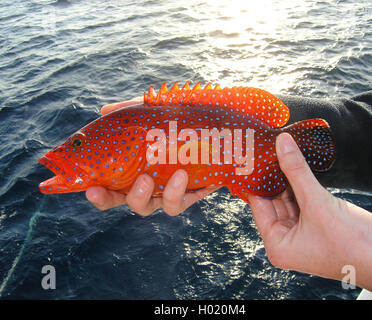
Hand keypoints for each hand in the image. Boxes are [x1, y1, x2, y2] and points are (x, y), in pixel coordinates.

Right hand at [86, 97, 218, 215]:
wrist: (216, 131)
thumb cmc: (178, 124)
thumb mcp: (152, 114)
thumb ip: (130, 112)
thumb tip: (104, 110)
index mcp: (132, 171)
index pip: (108, 188)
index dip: (97, 194)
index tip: (90, 188)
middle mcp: (147, 186)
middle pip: (121, 202)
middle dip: (109, 200)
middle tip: (104, 189)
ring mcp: (166, 193)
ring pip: (147, 207)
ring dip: (142, 196)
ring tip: (146, 178)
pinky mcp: (188, 196)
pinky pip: (177, 203)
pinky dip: (175, 191)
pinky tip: (180, 174)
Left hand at [249, 132, 371, 293]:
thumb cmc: (354, 246)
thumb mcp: (318, 203)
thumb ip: (297, 172)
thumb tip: (283, 145)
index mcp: (277, 245)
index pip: (258, 205)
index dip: (257, 180)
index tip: (254, 157)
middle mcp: (285, 241)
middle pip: (272, 201)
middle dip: (272, 177)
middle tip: (269, 150)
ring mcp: (301, 233)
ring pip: (288, 199)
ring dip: (287, 179)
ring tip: (281, 153)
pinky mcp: (315, 224)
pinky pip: (302, 201)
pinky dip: (300, 185)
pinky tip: (297, 167)